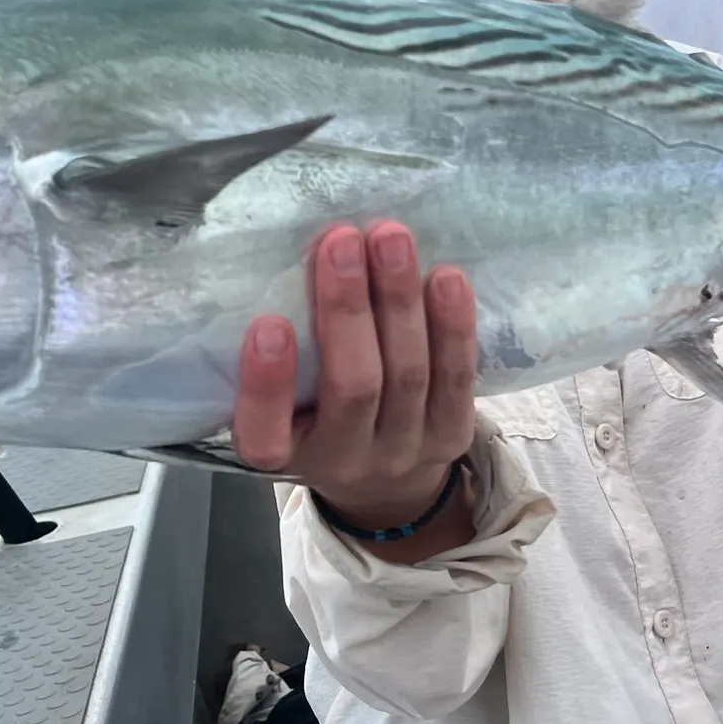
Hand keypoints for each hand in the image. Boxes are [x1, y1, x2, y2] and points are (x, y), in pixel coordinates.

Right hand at [233, 222, 479, 546]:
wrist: (384, 483)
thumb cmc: (318, 415)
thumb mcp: (284, 402)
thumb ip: (285, 351)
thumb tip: (305, 252)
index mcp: (284, 452)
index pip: (265, 433)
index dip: (266, 383)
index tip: (267, 324)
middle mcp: (344, 458)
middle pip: (353, 386)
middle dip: (347, 308)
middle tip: (341, 242)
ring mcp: (404, 450)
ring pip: (408, 374)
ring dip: (400, 300)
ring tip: (391, 240)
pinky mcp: (452, 435)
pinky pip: (457, 378)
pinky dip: (453, 325)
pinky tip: (446, 277)